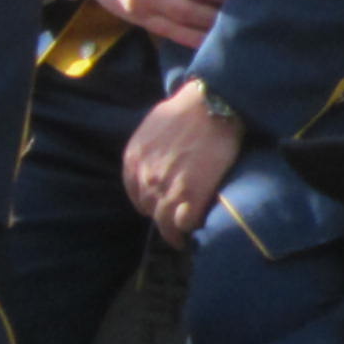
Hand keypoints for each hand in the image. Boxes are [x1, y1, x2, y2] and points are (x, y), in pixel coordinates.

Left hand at [124, 83, 242, 236]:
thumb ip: (149, 147)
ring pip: (165, 222)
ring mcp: (167, 189)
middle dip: (161, 215)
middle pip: (150, 209)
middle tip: (174, 220)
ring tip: (181, 236)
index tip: (159, 205)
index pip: (135, 194)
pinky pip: (184, 223)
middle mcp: (146, 177)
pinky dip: (189, 227)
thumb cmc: (186, 108)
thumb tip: (157, 155)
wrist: (210, 107)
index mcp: (133, 160)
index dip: (148, 202)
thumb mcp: (153, 125)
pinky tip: (195, 226)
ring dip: (173, 231)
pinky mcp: (191, 195)